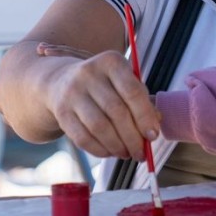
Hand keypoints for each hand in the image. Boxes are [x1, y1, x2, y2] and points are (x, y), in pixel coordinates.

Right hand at [45, 50, 160, 158]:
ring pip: (99, 127)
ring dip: (117, 146)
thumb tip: (154, 126)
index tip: (153, 136)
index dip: (145, 116)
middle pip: (116, 111)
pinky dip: (100, 150)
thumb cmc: (104, 85)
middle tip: (140, 152)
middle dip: (132, 137)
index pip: (132, 91)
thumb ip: (142, 101)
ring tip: (126, 153)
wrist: (62, 81)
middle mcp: (89, 73)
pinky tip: (110, 152)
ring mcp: (72, 92)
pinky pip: (83, 138)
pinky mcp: (61, 112)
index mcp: (111, 62)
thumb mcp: (123, 82)